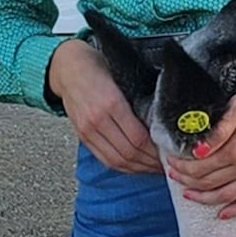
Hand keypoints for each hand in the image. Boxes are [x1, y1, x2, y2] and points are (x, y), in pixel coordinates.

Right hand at [48, 38, 161, 173]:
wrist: (68, 68)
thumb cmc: (97, 68)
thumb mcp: (123, 78)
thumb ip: (138, 101)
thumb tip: (161, 125)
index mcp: (111, 102)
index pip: (138, 138)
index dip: (154, 151)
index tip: (167, 153)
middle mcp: (97, 119)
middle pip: (128, 153)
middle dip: (149, 163)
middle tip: (164, 164)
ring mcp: (88, 130)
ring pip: (116, 160)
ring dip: (137, 168)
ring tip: (152, 168)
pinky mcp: (82, 136)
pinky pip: (104, 159)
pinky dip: (122, 166)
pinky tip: (134, 166)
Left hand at [168, 71, 235, 217]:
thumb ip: (219, 129)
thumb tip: (198, 150)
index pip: (200, 166)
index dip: (182, 166)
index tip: (170, 162)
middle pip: (210, 182)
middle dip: (188, 180)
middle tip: (174, 176)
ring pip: (227, 195)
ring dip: (205, 198)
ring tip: (189, 194)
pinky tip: (223, 213)